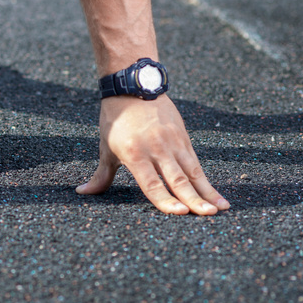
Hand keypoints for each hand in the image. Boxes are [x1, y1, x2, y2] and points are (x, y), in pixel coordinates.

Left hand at [76, 95, 229, 214]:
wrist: (133, 87)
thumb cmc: (115, 120)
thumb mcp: (105, 147)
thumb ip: (100, 175)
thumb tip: (82, 192)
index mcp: (133, 153)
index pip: (151, 183)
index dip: (165, 199)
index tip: (180, 212)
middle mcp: (155, 148)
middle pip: (176, 179)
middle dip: (193, 199)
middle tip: (207, 214)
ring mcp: (172, 142)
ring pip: (192, 172)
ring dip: (207, 192)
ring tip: (220, 209)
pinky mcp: (183, 138)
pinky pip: (197, 164)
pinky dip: (207, 181)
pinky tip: (218, 197)